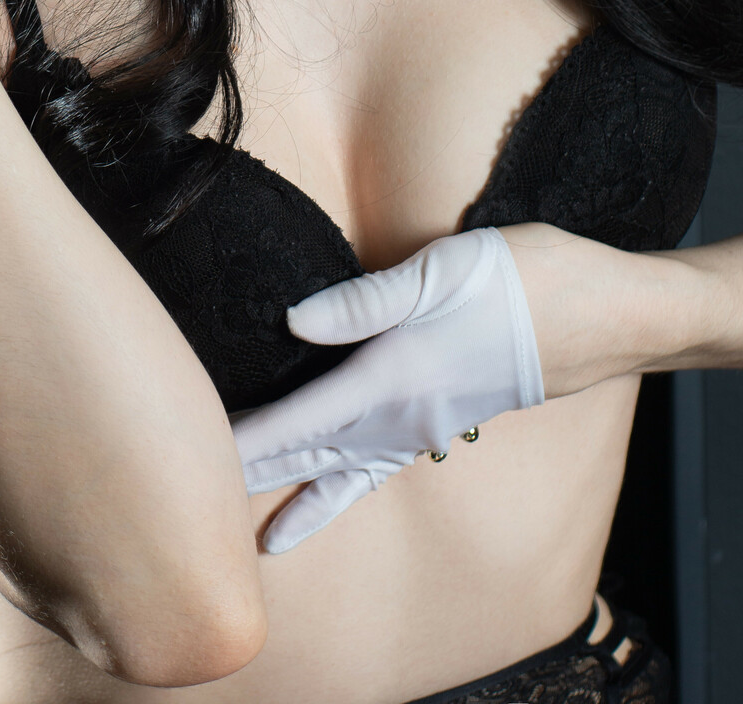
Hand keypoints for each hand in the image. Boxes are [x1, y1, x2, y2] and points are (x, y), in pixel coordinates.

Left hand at [230, 227, 543, 552]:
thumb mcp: (442, 270)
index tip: (203, 459)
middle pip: (315, 453)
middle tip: (202, 504)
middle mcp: (407, 415)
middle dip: (260, 474)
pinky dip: (349, 489)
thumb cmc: (523, 278)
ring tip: (262, 534)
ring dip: (300, 492)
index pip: (305, 417)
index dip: (252, 440)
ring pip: (347, 470)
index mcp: (395, 374)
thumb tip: (293, 322)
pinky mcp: (449, 423)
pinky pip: (385, 469)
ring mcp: (429, 426)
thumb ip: (364, 301)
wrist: (603, 313)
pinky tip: (330, 496)